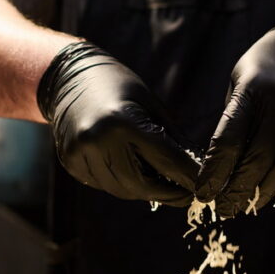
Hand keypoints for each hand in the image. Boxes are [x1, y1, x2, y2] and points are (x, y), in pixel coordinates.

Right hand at [37, 41, 198, 204]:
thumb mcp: (151, 104)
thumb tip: (197, 169)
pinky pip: (104, 184)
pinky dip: (122, 184)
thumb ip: (173, 138)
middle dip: (168, 193)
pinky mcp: (71, 162)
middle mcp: (98, 140)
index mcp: (123, 121)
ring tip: (161, 184)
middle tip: (186, 195)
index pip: (165, 160)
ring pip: (122, 190)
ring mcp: (80, 153)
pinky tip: (132, 173)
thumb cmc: (119, 86)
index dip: (189, 177)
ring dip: (146, 191)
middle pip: (142, 184)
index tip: (205, 187)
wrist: (68, 78)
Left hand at [197, 14, 274, 217]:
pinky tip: (268, 188)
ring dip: (263, 191)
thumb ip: (234, 120)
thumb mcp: (241, 82)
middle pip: (259, 158)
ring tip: (246, 207)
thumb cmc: (266, 67)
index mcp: (254, 89)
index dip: (215, 171)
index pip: (229, 139)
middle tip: (224, 210)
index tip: (203, 193)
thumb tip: (219, 167)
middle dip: (238, 189)